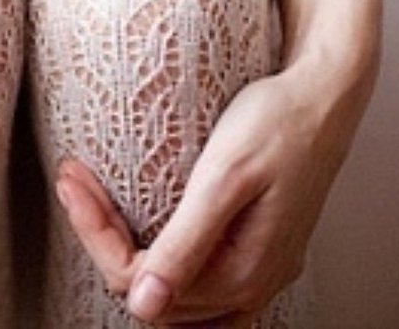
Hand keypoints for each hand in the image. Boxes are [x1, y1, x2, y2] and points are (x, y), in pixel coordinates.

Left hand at [54, 60, 363, 325]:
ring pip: (175, 301)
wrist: (324, 95)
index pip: (140, 283)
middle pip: (151, 294)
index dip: (96, 237)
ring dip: (125, 257)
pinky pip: (202, 288)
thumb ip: (186, 243)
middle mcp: (253, 284)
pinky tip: (140, 242)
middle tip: (75, 181)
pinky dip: (162, 271)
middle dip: (102, 239)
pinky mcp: (259, 252)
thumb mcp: (225, 176)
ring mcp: (259, 272)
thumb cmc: (278, 122)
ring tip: (93, 202)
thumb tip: (144, 303)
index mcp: (243, 271)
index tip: (74, 183)